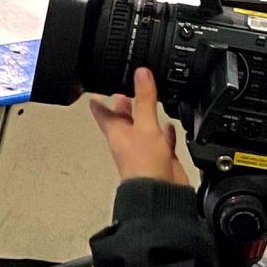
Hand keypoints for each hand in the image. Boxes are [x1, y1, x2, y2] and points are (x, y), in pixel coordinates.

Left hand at [88, 66, 187, 188]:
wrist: (160, 193)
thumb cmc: (143, 166)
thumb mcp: (145, 126)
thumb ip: (145, 99)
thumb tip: (141, 73)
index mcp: (117, 132)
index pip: (102, 111)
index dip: (99, 98)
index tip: (96, 87)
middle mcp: (128, 140)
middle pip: (122, 118)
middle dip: (123, 104)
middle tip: (122, 89)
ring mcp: (144, 149)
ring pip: (142, 127)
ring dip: (144, 115)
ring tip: (147, 102)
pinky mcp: (160, 157)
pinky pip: (162, 140)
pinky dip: (165, 131)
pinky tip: (170, 126)